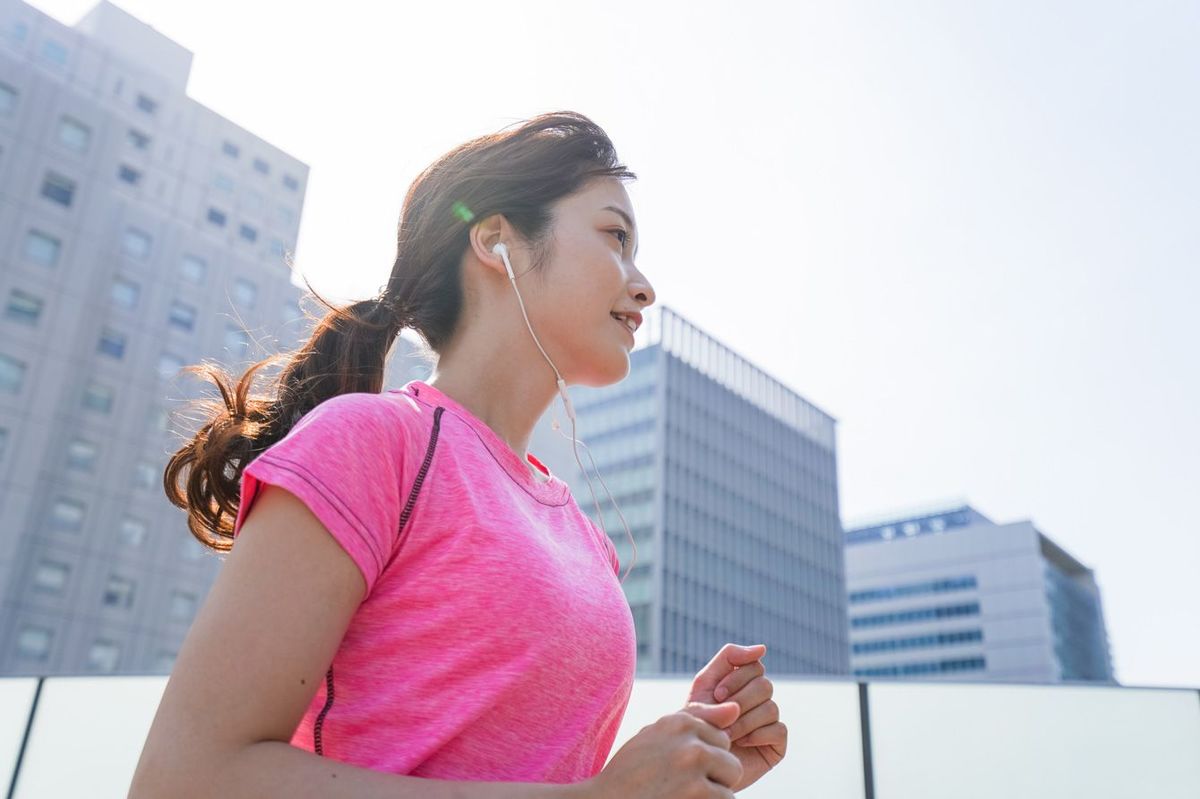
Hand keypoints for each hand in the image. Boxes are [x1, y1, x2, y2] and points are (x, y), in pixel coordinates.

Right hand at [586, 703, 742, 798]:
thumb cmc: (630, 774)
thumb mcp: (656, 736)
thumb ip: (696, 718)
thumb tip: (736, 709)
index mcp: (677, 722)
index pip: (719, 737)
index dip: (703, 759)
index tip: (677, 768)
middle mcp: (688, 740)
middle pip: (730, 759)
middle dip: (714, 777)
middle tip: (681, 786)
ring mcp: (694, 767)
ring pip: (731, 782)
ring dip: (712, 795)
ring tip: (682, 796)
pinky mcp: (699, 793)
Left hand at [683, 643, 786, 791]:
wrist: (696, 762)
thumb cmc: (697, 723)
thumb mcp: (704, 684)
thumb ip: (728, 659)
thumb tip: (763, 648)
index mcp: (742, 681)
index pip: (753, 663)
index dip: (735, 678)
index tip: (716, 694)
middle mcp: (759, 698)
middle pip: (764, 684)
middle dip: (738, 701)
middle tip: (720, 716)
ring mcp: (770, 720)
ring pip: (770, 707)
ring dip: (743, 722)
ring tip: (725, 734)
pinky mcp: (777, 743)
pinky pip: (778, 729)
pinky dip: (756, 735)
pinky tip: (739, 743)